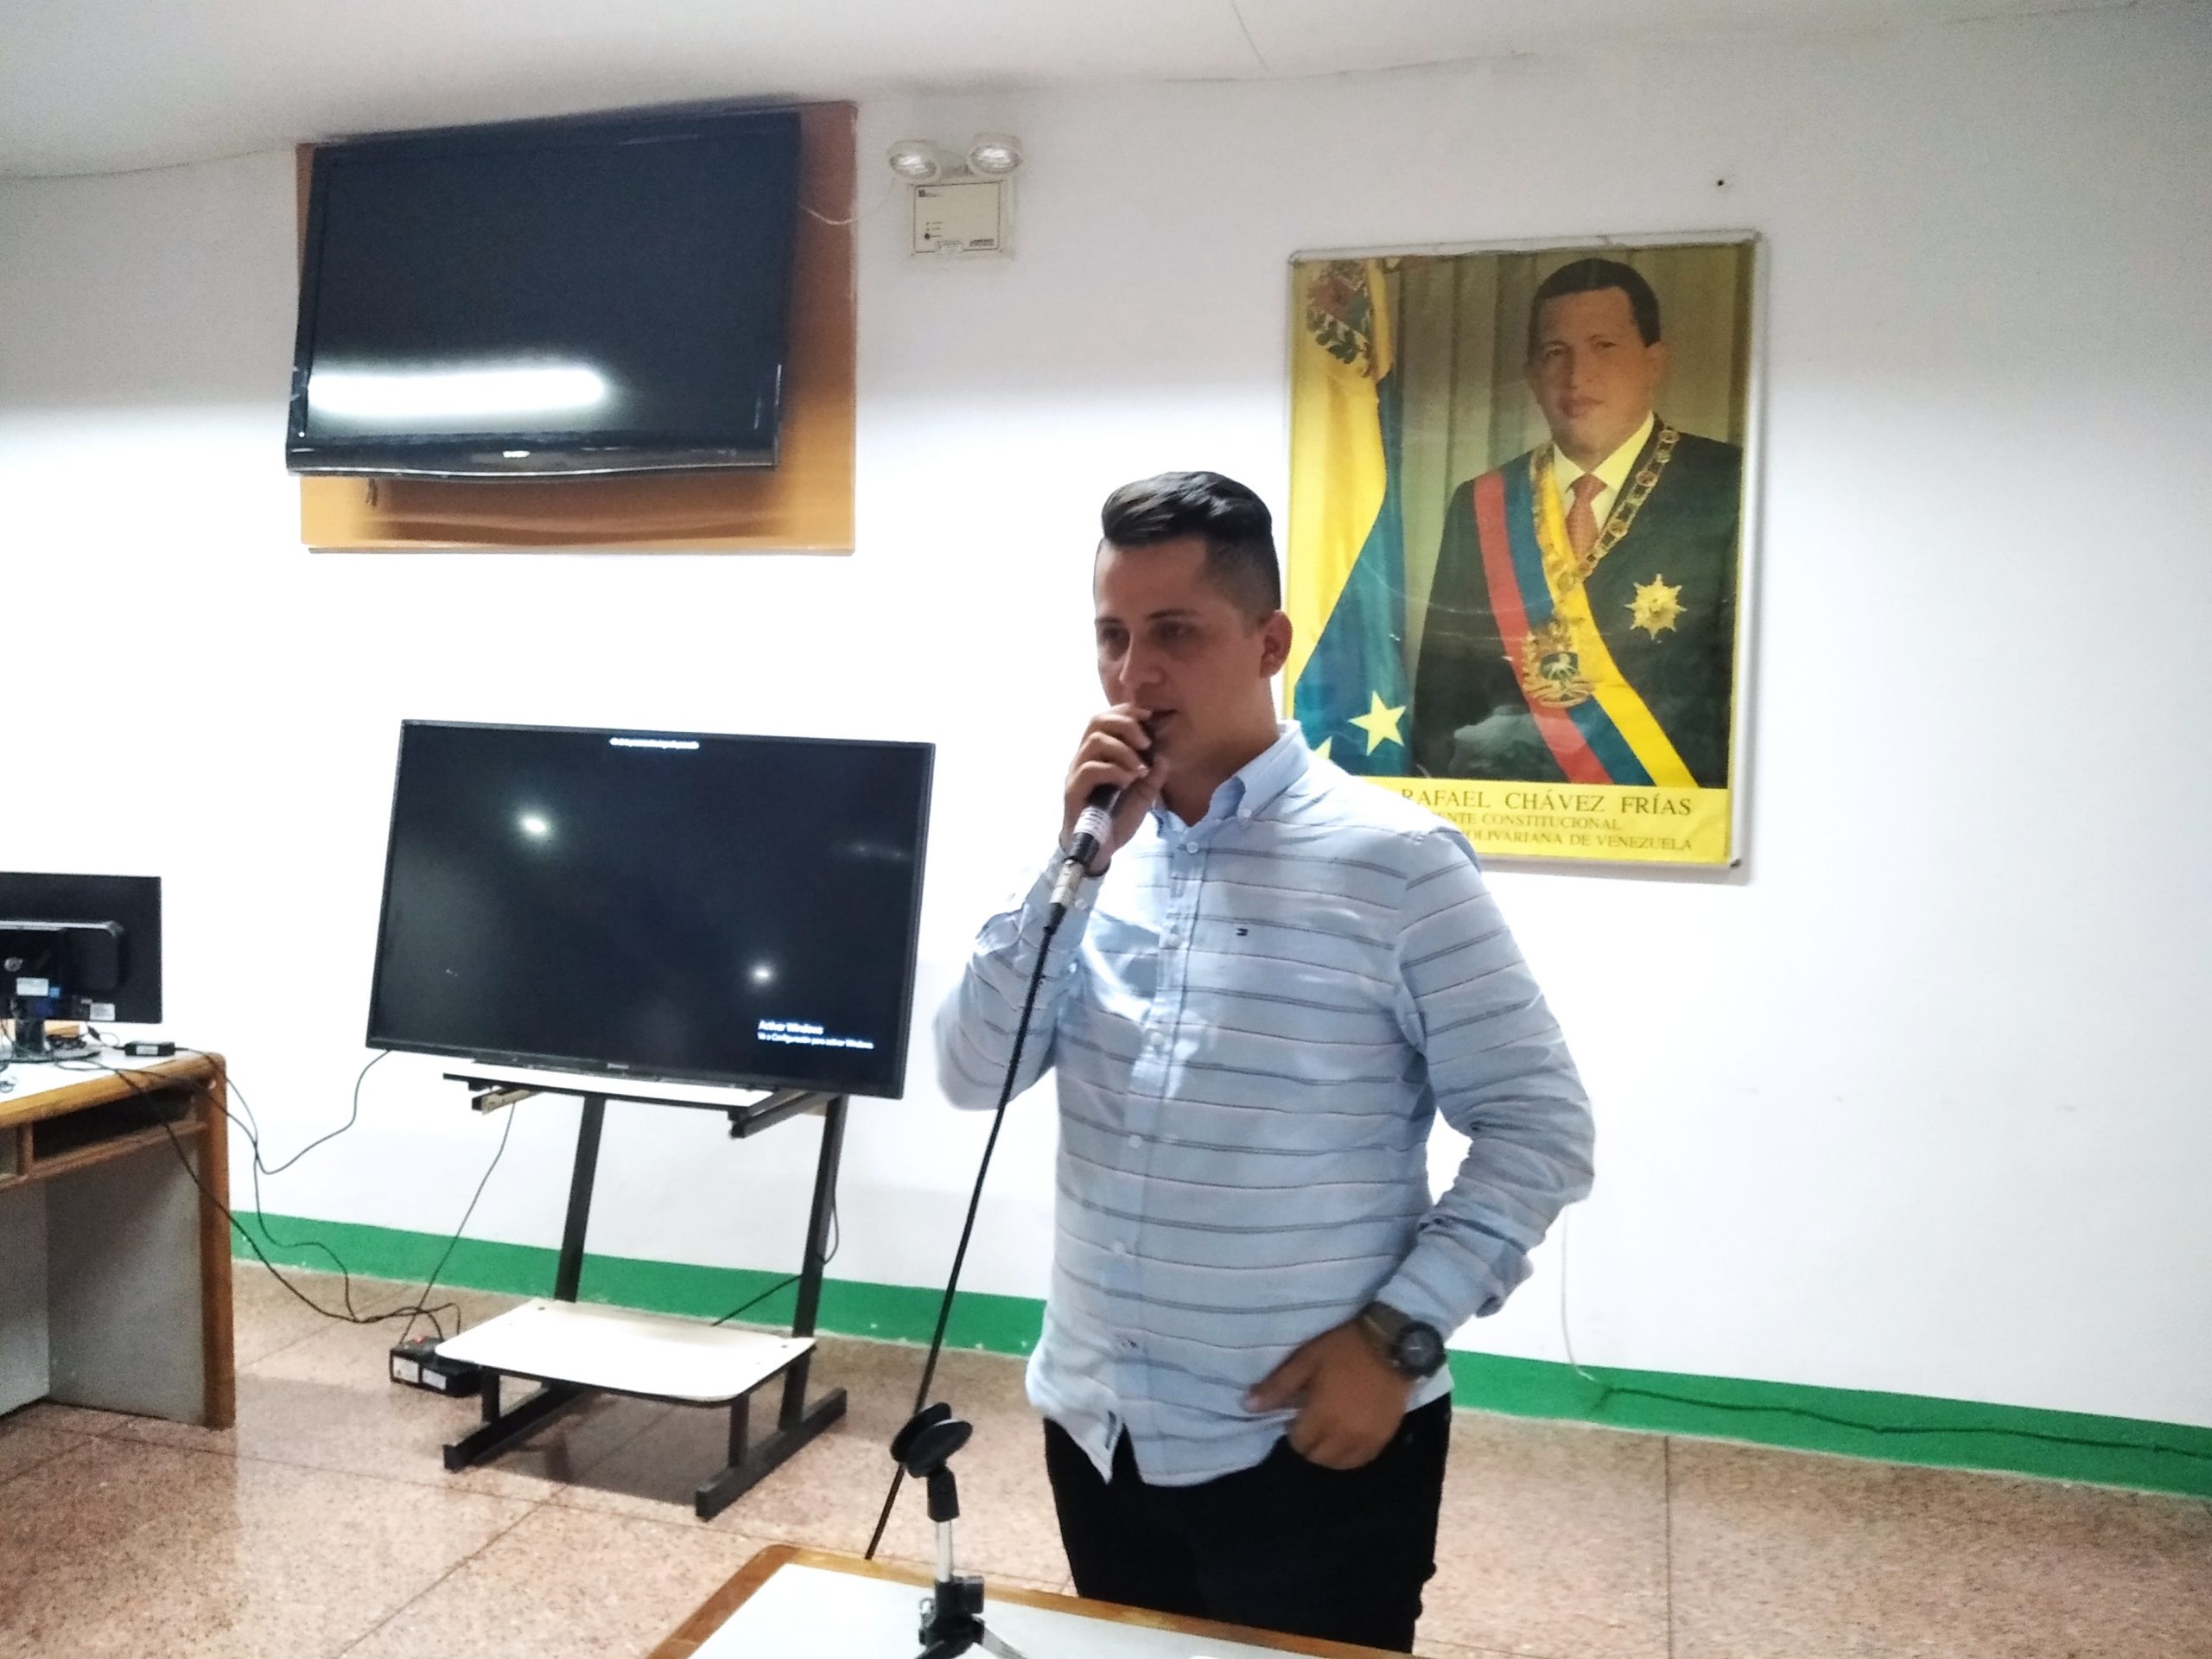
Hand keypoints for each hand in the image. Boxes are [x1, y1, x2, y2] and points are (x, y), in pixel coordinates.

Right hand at [1060, 705, 1166, 872]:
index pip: (1107, 718)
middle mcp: (1084, 757)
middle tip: (1146, 742)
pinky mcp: (1073, 790)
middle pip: (1097, 721)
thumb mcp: (1143, 794)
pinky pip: (1090, 769)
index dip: (1127, 711)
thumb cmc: (1117, 818)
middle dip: (1126, 725)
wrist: (1100, 850)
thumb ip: (1153, 774)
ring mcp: (1076, 772)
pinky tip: (1128, 781)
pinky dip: (1114, 770)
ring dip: (1123, 750)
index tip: (1150, 716)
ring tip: (1139, 768)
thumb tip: (1163, 755)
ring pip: (1094, 741)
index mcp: (1100, 753)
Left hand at [1244, 1319, 1413, 1469]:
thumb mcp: (1306, 1360)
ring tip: (1329, 1429)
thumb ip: (1278, 1387)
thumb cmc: (1344, 1349)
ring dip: (1329, 1452)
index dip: (1293, 1428)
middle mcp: (1345, 1436)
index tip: (1297, 1412)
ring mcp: (1368, 1440)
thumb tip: (1247, 1407)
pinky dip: (1350, 1454)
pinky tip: (1348, 1436)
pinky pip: (1362, 1459)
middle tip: (1312, 1419)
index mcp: (1322, 1417)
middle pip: (1318, 1457)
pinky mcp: (1385, 1438)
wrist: (1392, 1343)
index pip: (1298, 1442)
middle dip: (1309, 1443)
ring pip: (1340, 1463)